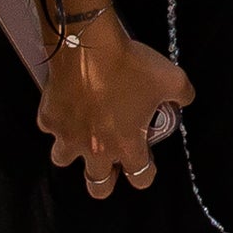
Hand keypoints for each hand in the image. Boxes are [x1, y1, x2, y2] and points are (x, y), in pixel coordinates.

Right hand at [37, 16, 191, 193]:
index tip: (146, 163)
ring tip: (82, 136)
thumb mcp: (172, 79)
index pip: (140, 178)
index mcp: (126, 145)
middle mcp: (95, 149)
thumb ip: (182, 95)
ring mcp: (67, 136)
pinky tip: (67, 106)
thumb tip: (184, 99)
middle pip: (97, 186)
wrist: (88, 46)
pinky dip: (59, 120)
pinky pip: (51, 127)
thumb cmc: (130, 66)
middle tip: (109, 165)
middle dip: (105, 180)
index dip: (145, 173)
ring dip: (74, 152)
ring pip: (64, 160)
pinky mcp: (48, 119)